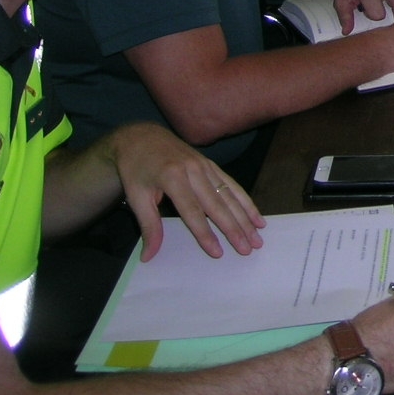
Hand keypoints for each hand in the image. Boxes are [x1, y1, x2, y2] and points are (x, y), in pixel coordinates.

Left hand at [106, 123, 265, 261]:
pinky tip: (256, 216)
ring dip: (245, 216)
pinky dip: (246, 201)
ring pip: (230, 194)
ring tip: (257, 236)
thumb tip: (149, 256)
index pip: (192, 211)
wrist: (141, 137)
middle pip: (217, 204)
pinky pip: (232, 184)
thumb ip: (148, 226)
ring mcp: (205, 165)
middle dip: (234, 228)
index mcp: (172, 177)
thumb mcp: (136, 197)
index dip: (205, 233)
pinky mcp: (211, 164)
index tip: (218, 252)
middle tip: (247, 249)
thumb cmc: (136, 169)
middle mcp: (194, 170)